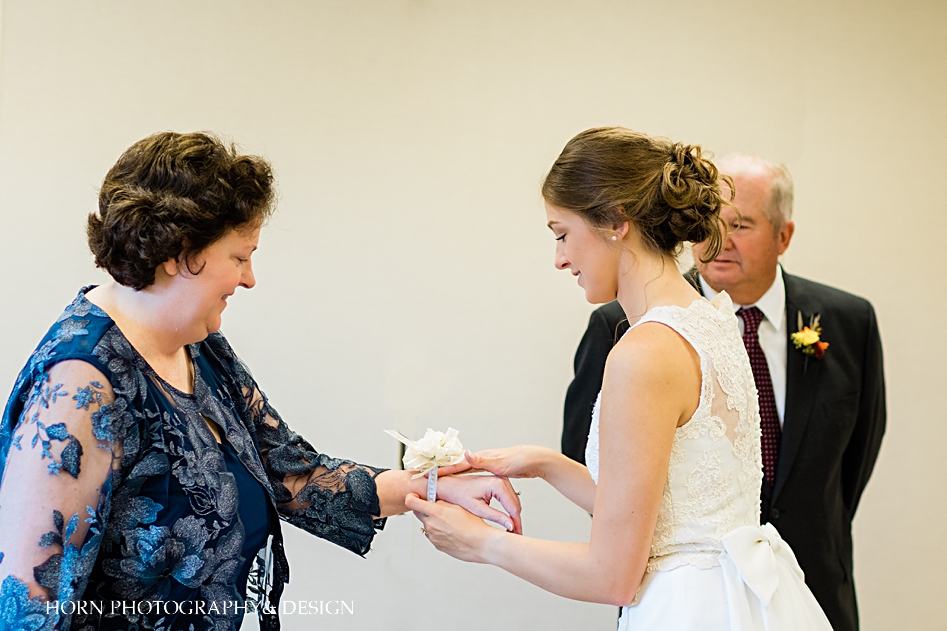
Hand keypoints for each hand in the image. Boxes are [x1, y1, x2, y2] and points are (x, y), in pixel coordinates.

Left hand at [405, 493, 504, 563]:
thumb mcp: (458, 507)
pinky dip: (438, 532)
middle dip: (424, 509)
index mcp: (435, 512)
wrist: (481, 544)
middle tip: (437, 508)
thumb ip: (442, 503)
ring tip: (450, 523)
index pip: (411, 502)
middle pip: (418, 513)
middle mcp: (430, 525)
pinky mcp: (437, 546)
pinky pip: (433, 535)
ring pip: (426, 525)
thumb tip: (434, 502)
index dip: (411, 498)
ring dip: (433, 522)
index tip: (414, 496)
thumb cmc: (474, 526)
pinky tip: (452, 531)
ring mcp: (433, 537)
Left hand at [434, 473, 522, 534]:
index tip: (517, 534)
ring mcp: (501, 478)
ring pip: (514, 501)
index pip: (513, 507)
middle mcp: (501, 479)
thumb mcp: (477, 509)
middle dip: (516, 520)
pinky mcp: (499, 481)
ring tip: (512, 530)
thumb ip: (496, 516)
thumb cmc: (458, 494)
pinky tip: (508, 519)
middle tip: (515, 535)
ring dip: (514, 515)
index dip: (516, 523)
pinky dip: (509, 508)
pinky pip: (509, 497)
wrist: (449, 485)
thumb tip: (510, 525)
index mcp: (496, 484)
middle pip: (515, 504)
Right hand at [437, 445, 557, 479]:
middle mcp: (483, 460)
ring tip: (443, 483)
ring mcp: (488, 465)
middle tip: (430, 479)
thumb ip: (481, 460)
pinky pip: (477, 477)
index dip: (444, 470)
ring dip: (456, 476)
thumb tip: (465, 453)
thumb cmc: (520, 460)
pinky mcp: (494, 471)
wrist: (536, 459)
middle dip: (445, 473)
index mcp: (481, 458)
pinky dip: (469, 480)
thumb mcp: (499, 463)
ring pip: (468, 472)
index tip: (430, 475)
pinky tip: (467, 486)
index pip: (458, 465)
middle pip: (459, 468)